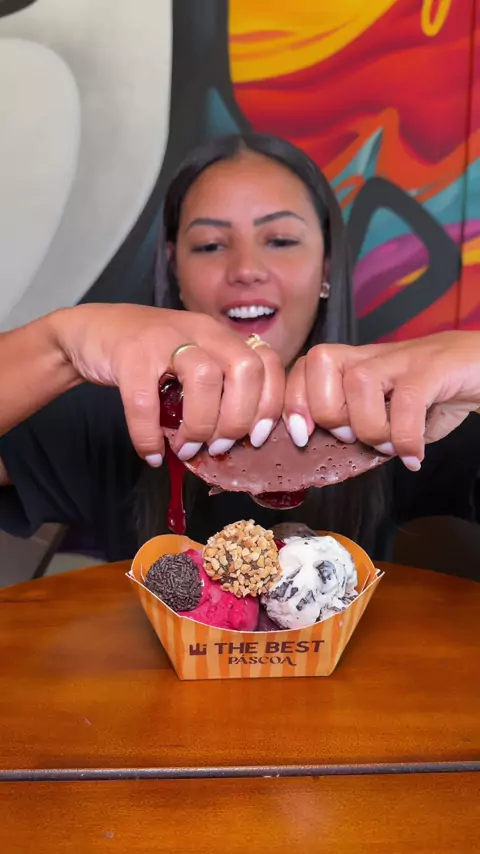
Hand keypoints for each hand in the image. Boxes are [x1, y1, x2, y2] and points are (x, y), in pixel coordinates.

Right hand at [52, 304, 284, 464]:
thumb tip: (236, 444)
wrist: (91, 331)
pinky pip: (146, 401)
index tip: (257, 438)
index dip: (270, 404)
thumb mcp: (191, 363)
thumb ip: (216, 391)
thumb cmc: (148, 356)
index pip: (266, 362)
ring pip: (205, 378)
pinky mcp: (130, 353)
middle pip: (245, 368)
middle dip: (239, 418)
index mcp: (221, 336)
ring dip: (200, 425)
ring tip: (186, 448)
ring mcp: (165, 338)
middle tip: (219, 446)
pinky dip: (149, 436)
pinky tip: (152, 453)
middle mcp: (200, 331)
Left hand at [284, 332, 479, 470]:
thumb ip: (360, 432)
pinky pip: (407, 400)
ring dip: (369, 427)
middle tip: (354, 439)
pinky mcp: (434, 367)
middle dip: (328, 413)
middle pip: (319, 364)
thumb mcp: (388, 416)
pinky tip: (414, 457)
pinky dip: (405, 438)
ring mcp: (402, 357)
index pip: (303, 366)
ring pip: (359, 381)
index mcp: (354, 365)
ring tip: (388, 446)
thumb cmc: (431, 395)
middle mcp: (371, 355)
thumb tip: (326, 464)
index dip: (292, 402)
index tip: (300, 438)